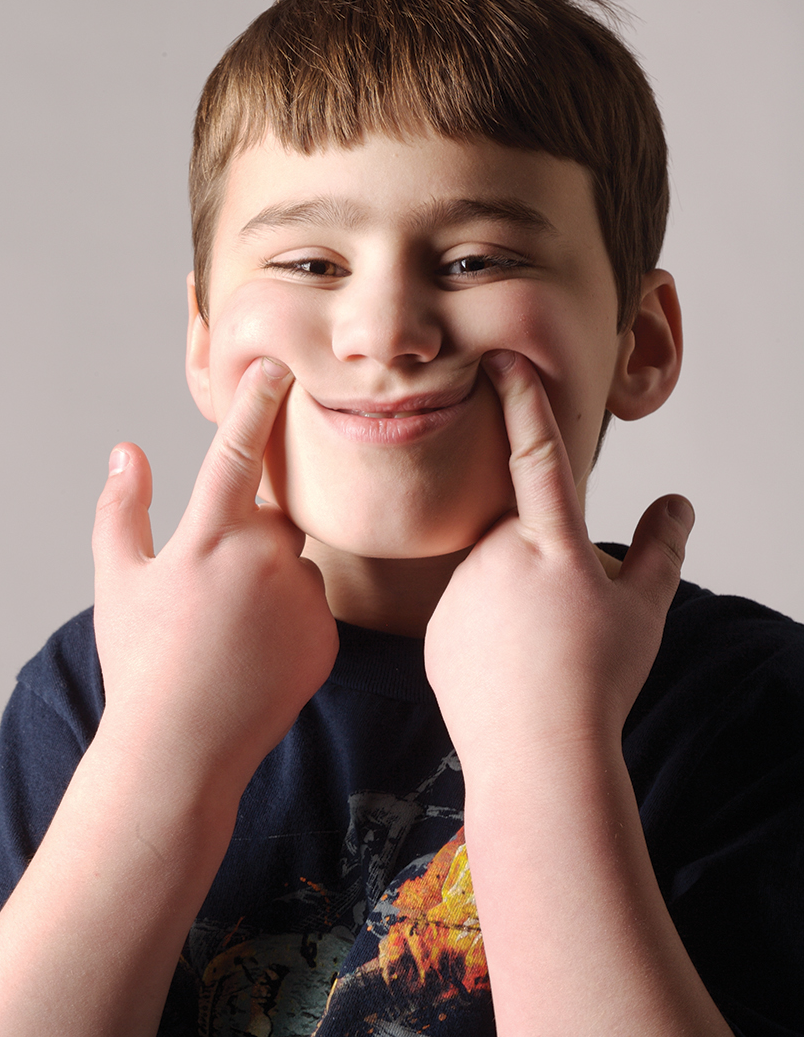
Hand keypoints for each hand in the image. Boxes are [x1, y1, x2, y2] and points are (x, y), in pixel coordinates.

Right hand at [91, 357, 338, 797]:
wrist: (182, 751)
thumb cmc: (140, 662)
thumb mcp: (117, 580)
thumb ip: (122, 507)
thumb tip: (127, 449)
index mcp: (209, 535)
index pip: (239, 450)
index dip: (258, 402)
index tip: (280, 365)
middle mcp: (264, 557)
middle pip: (273, 515)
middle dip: (247, 538)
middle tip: (214, 594)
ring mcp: (302, 597)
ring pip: (293, 562)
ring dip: (270, 579)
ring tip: (230, 635)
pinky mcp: (328, 635)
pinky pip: (312, 605)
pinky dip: (289, 618)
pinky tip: (256, 656)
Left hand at [424, 349, 693, 773]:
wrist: (536, 757)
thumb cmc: (597, 683)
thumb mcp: (644, 612)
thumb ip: (661, 549)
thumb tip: (680, 502)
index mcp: (552, 544)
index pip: (536, 454)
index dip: (521, 401)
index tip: (500, 357)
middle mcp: (496, 555)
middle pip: (521, 536)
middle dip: (543, 568)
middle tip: (564, 627)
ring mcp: (459, 590)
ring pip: (494, 576)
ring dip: (516, 601)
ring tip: (540, 657)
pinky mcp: (435, 627)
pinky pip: (468, 613)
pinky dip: (490, 633)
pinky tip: (510, 671)